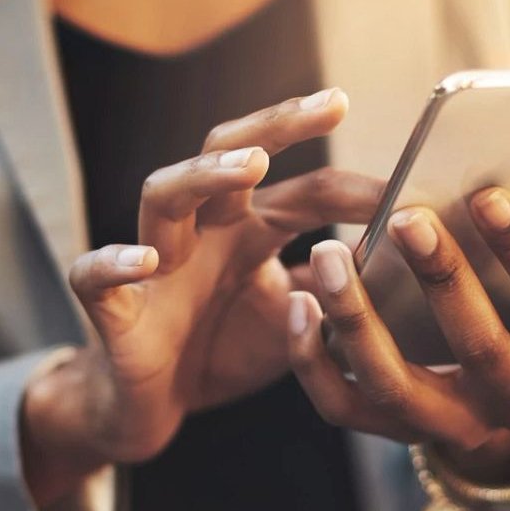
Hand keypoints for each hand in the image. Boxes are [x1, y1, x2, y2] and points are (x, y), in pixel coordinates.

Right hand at [21, 88, 382, 501]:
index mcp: (248, 228)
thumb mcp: (297, 321)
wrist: (151, 407)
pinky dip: (115, 262)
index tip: (413, 185)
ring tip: (252, 165)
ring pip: (163, 194)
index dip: (357, 188)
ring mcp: (154, 263)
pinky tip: (146, 260)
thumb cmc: (222, 349)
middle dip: (277, 124)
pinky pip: (96, 276)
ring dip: (205, 174)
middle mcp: (202, 230)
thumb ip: (338, 291)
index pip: (306, 190)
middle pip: (228, 152)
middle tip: (331, 103)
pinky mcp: (113, 309)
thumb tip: (403, 265)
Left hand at [288, 189, 509, 482]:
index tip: (489, 196)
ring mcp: (449, 423)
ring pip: (396, 384)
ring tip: (328, 253)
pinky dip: (312, 359)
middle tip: (407, 216)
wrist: (500, 388)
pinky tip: (298, 301)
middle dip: (443, 279)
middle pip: (478, 346)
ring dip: (358, 318)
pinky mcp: (392, 430)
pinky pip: (343, 406)